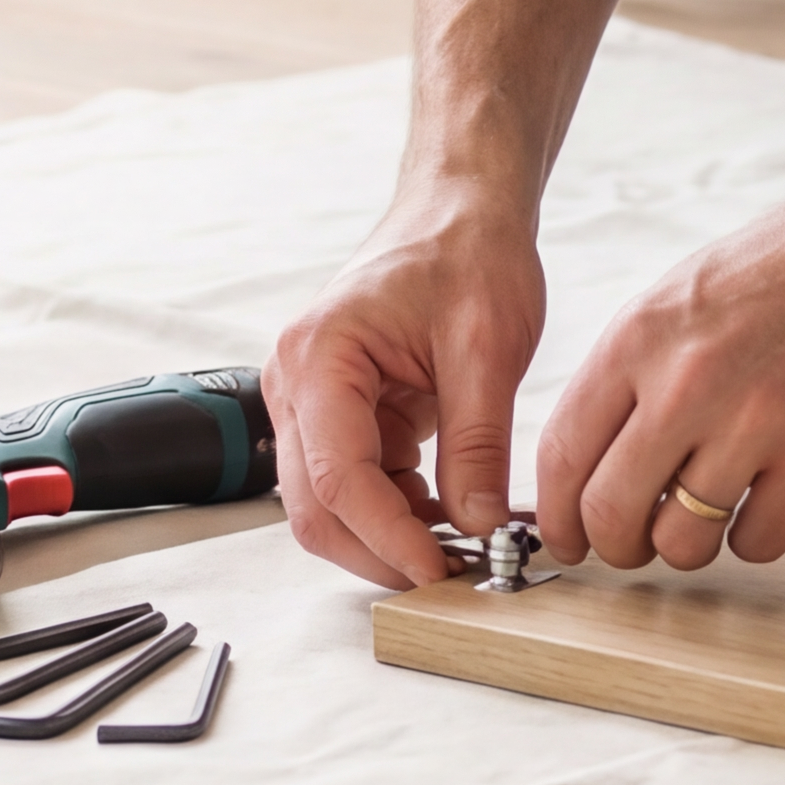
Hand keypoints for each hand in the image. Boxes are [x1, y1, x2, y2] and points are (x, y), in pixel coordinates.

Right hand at [263, 187, 547, 589]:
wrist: (461, 209)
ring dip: (387, 534)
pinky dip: (395, 508)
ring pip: (330, 504)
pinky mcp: (337, 412)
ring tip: (459, 543)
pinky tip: (446, 510)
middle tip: (450, 575)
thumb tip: (478, 525)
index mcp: (320, 357)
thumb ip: (478, 442)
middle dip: (380, 549)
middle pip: (316, 506)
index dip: (387, 535)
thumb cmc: (467, 251)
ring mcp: (310, 400)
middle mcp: (296, 382)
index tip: (440, 568)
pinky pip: (354, 482)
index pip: (338, 477)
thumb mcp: (488, 346)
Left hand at [532, 175, 784, 575]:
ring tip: (709, 509)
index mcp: (643, 334)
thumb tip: (588, 462)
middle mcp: (691, 379)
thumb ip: (632, 373)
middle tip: (634, 542)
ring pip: (684, 542)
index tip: (567, 537)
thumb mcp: (683, 295)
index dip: (556, 515)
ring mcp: (760, 420)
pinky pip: (758, 544)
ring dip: (689, 543)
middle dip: (616, 546)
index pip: (564, 453)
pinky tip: (767, 496)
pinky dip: (755, 535)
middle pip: (612, 513)